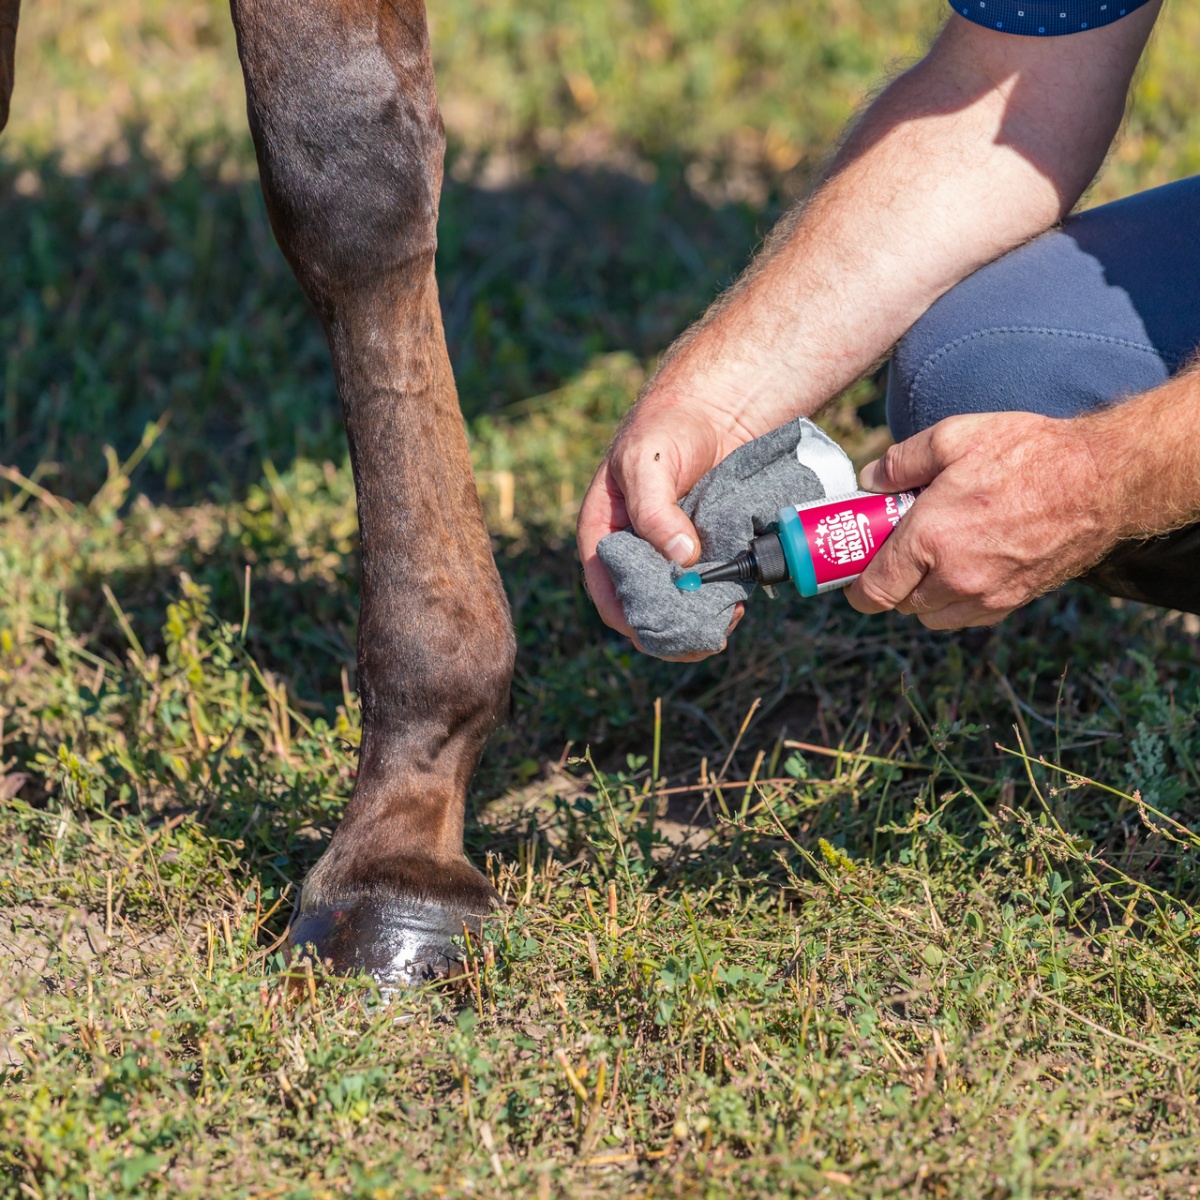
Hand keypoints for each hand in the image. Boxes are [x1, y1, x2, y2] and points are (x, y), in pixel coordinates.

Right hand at [578, 398, 746, 660]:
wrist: (718, 406)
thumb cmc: (668, 426)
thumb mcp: (649, 461)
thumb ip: (655, 510)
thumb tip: (681, 559)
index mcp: (604, 534)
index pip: (607, 592)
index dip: (630, 619)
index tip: (663, 631)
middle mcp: (635, 549)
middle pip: (645, 606)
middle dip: (672, 626)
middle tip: (706, 633)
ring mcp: (670, 552)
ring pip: (678, 601)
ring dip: (700, 616)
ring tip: (729, 615)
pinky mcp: (704, 549)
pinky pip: (707, 584)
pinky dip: (720, 597)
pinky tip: (739, 599)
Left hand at [844, 411, 1116, 628]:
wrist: (1102, 481)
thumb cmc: (1028, 454)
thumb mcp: (953, 437)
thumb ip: (900, 462)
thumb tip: (868, 482)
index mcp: (931, 541)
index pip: (874, 591)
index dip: (855, 588)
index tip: (852, 573)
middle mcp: (955, 579)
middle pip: (900, 605)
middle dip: (889, 582)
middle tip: (893, 550)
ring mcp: (988, 595)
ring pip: (933, 617)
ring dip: (921, 596)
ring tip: (928, 558)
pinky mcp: (1014, 600)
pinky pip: (966, 616)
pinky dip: (954, 601)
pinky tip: (961, 566)